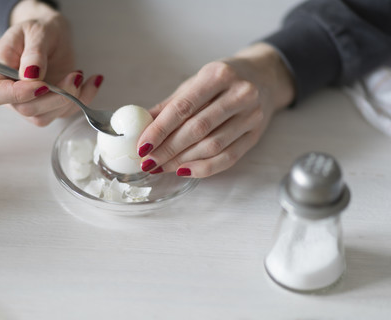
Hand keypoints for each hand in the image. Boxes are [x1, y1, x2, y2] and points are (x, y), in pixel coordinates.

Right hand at [0, 0, 103, 125]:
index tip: (42, 85)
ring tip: (79, 73)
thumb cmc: (37, 31)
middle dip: (54, 97)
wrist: (52, 35)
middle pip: (27, 110)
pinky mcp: (51, 107)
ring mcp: (31, 104)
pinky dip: (83, 99)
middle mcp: (11, 95)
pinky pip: (65, 113)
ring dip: (69, 99)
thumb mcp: (34, 32)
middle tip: (74, 75)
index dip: (18, 95)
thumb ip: (33, 53)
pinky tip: (92, 81)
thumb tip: (31, 76)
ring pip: (47, 117)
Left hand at [137, 43, 294, 177]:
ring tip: (161, 167)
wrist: (264, 77)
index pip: (183, 107)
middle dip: (168, 149)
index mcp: (218, 75)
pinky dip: (204, 168)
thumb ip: (169, 105)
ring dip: (182, 161)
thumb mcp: (195, 83)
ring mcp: (251, 116)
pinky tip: (184, 170)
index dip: (159, 129)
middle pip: (197, 129)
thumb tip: (141, 127)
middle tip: (148, 162)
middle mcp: (239, 93)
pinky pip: (228, 157)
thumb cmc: (223, 80)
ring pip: (212, 146)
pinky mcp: (256, 134)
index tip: (142, 146)